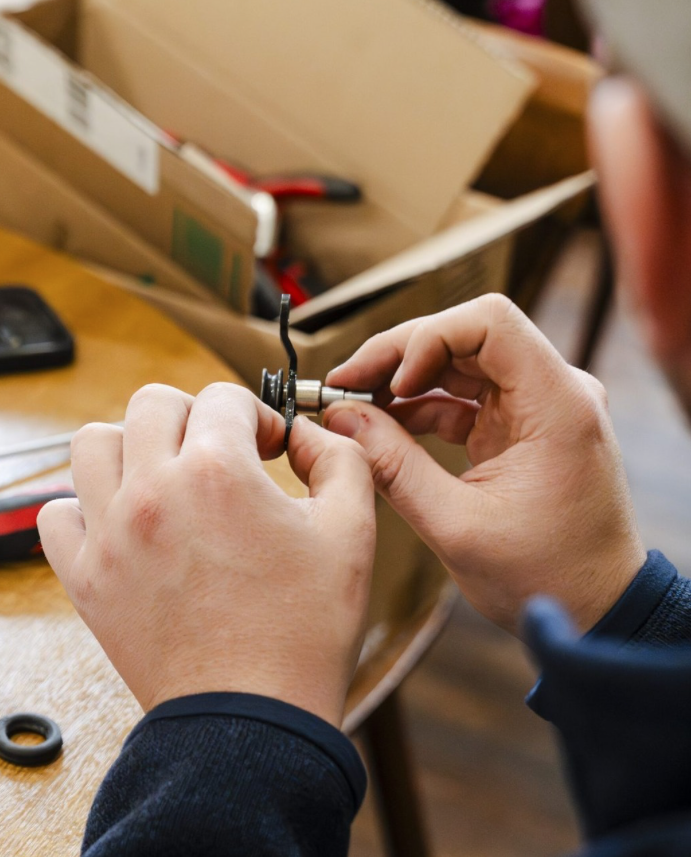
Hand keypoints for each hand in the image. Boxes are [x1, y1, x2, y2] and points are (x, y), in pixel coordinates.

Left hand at [37, 383, 375, 726]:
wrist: (249, 719)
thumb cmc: (302, 636)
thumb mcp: (352, 535)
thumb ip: (338, 462)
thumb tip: (307, 433)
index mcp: (217, 474)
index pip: (224, 397)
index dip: (255, 415)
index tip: (266, 446)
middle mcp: (153, 492)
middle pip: (151, 404)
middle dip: (191, 416)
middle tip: (214, 452)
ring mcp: (109, 533)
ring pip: (92, 444)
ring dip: (129, 447)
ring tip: (160, 476)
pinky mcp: (84, 576)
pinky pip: (56, 514)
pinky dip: (81, 508)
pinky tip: (120, 523)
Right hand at [324, 294, 643, 633]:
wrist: (595, 610)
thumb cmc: (545, 576)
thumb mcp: (453, 524)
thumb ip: (392, 465)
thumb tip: (339, 418)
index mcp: (556, 404)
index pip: (487, 322)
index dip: (425, 338)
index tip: (384, 381)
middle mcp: (556, 392)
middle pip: (466, 335)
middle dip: (399, 356)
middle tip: (343, 386)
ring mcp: (541, 407)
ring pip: (460, 361)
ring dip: (403, 380)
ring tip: (352, 407)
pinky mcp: (524, 427)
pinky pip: (464, 396)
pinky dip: (419, 406)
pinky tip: (380, 426)